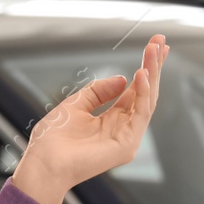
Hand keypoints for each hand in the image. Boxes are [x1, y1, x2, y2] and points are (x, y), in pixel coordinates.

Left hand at [10, 34, 167, 203]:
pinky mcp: (127, 145)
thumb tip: (123, 78)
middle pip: (145, 93)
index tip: (154, 46)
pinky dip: (143, 93)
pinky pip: (141, 114)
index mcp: (111, 120)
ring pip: (147, 101)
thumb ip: (98, 91)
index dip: (145, 68)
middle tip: (161, 41)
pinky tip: (141, 74)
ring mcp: (127, 137)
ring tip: (153, 51)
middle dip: (154, 66)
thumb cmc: (53, 140)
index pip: (135, 91)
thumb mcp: (75, 104)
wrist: (43, 163)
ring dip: (151, 74)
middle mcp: (123, 128)